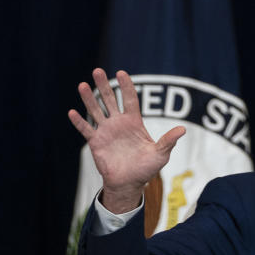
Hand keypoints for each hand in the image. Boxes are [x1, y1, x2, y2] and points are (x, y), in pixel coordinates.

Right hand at [68, 68, 185, 212]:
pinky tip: (72, 112)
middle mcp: (118, 123)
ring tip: (82, 85)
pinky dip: (79, 122)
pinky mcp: (96, 142)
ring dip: (89, 99)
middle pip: (110, 99)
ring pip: (96, 110)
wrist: (129, 184)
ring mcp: (106, 131)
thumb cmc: (146, 169)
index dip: (126, 86)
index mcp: (134, 122)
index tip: (121, 73)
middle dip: (104, 85)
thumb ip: (168, 141)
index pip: (130, 99)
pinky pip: (86, 129)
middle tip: (98, 71)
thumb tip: (183, 130)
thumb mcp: (160, 154)